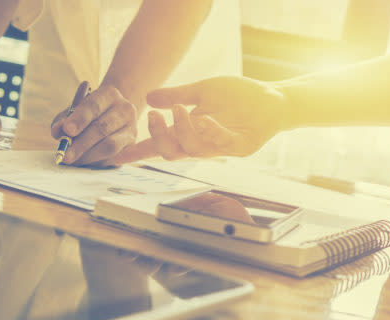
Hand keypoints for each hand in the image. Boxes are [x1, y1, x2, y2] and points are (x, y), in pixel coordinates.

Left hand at [50, 85, 137, 166]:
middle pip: (102, 128)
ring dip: (88, 156)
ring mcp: (131, 129)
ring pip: (110, 145)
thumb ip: (63, 119)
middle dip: (81, 143)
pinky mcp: (132, 146)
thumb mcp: (74, 111)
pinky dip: (96, 162)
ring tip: (73, 160)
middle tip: (66, 155)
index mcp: (109, 94)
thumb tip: (58, 131)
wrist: (114, 116)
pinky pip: (113, 158)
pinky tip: (85, 161)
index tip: (67, 130)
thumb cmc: (89, 113)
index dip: (80, 118)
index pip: (94, 106)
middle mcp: (124, 109)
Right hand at [112, 76, 287, 163]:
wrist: (273, 98)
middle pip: (170, 153)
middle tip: (152, 116)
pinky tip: (206, 118)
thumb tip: (148, 98)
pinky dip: (210, 130)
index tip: (115, 157)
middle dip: (157, 137)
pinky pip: (220, 143)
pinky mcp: (240, 146)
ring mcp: (221, 148)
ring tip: (179, 108)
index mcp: (190, 133)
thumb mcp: (203, 91)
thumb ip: (176, 95)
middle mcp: (202, 145)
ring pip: (191, 149)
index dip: (137, 152)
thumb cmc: (239, 96)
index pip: (159, 145)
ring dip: (181, 129)